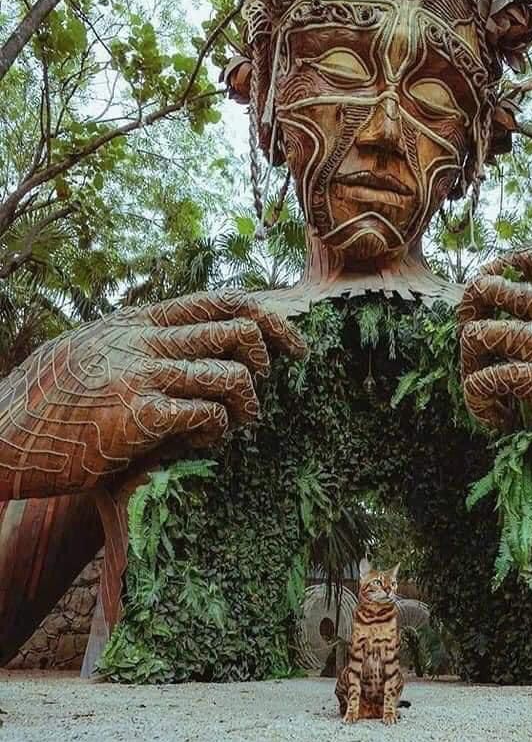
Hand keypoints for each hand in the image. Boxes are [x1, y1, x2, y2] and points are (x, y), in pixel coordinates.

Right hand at [0, 289, 306, 499]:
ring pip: (231, 373)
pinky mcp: (137, 415)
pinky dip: (217, 431)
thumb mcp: (91, 351)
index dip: (267, 318)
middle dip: (268, 359)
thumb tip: (186, 341)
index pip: (218, 300)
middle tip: (262, 391)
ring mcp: (140, 374)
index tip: (293, 345)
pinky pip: (206, 414)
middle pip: (238, 329)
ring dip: (247, 404)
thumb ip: (138, 342)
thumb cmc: (49, 401)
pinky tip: (200, 441)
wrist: (2, 434)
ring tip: (235, 424)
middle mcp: (142, 339)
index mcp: (136, 322)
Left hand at [458, 246, 531, 535]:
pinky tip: (494, 420)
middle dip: (471, 307)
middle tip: (470, 337)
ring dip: (469, 360)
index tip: (488, 279)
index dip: (503, 266)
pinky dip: (478, 400)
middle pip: (495, 288)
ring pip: (481, 332)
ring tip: (479, 385)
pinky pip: (486, 380)